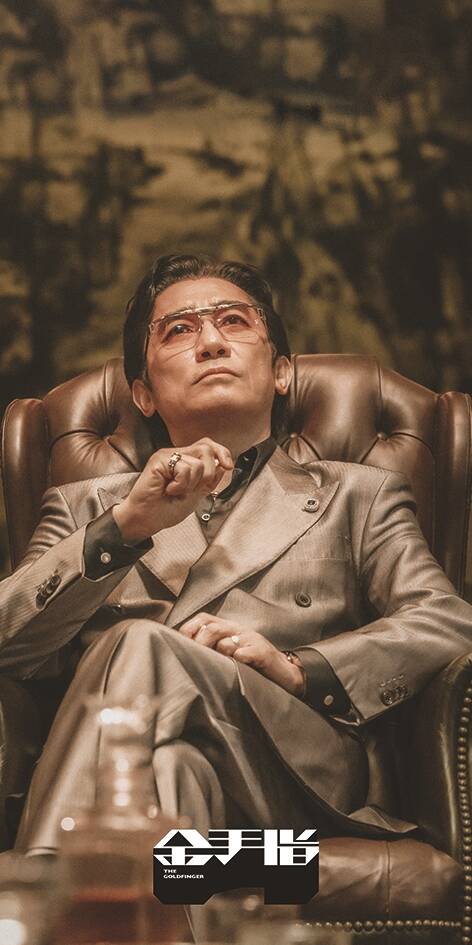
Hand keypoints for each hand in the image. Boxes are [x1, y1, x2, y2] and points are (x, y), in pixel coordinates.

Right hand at [113, 438, 233, 542]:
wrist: (148, 520)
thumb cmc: (166, 509)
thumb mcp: (196, 494)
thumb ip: (209, 479)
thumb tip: (224, 464)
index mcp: (185, 461)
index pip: (208, 445)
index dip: (222, 452)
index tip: (228, 466)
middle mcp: (176, 455)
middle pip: (206, 449)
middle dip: (207, 474)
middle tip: (192, 488)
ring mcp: (167, 456)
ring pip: (197, 463)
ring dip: (191, 484)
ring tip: (176, 490)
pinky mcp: (159, 460)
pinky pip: (184, 469)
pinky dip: (181, 485)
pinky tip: (168, 489)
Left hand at [179, 613, 305, 697]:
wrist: (284, 672)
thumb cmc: (253, 663)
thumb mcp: (231, 651)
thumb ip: (213, 648)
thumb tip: (186, 652)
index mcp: (229, 628)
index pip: (204, 619)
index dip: (189, 629)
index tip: (181, 645)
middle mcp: (239, 630)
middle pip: (212, 629)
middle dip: (200, 644)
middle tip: (196, 660)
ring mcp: (252, 640)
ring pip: (228, 640)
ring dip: (219, 651)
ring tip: (216, 664)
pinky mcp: (263, 653)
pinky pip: (248, 652)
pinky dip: (239, 656)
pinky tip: (236, 662)